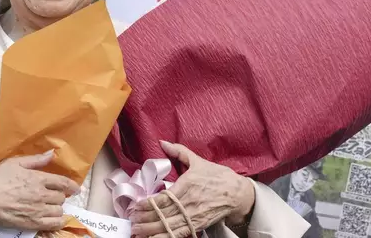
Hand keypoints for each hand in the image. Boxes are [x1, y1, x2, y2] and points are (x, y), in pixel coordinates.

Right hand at [0, 151, 79, 236]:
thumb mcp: (14, 163)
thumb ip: (35, 160)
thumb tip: (51, 154)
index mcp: (38, 178)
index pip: (63, 182)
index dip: (72, 186)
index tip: (75, 188)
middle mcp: (42, 194)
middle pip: (61, 197)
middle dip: (59, 195)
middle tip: (53, 195)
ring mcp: (38, 210)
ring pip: (59, 210)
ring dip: (57, 208)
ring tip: (50, 206)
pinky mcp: (33, 223)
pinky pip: (54, 224)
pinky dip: (58, 221)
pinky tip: (54, 219)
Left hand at [129, 142, 254, 237]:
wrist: (239, 193)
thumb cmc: (218, 176)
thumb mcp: (198, 161)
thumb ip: (179, 152)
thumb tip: (162, 142)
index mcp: (187, 185)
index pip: (163, 198)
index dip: (147, 205)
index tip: (135, 207)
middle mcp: (189, 202)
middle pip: (163, 214)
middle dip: (145, 219)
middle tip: (132, 222)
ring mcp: (194, 215)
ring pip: (170, 226)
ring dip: (152, 230)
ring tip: (138, 232)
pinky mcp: (199, 225)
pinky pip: (180, 233)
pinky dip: (167, 237)